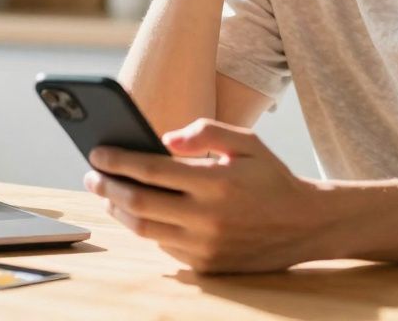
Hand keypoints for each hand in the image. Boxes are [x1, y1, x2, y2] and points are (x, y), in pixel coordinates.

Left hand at [84, 118, 327, 273]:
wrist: (307, 225)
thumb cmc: (271, 178)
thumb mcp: (247, 142)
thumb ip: (206, 131)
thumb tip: (164, 139)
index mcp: (216, 182)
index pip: (151, 170)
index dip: (118, 161)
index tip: (96, 153)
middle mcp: (209, 218)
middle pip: (139, 203)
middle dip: (107, 187)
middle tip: (91, 175)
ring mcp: (207, 246)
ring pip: (146, 230)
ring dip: (120, 211)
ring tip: (108, 193)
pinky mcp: (208, 266)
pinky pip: (164, 247)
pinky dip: (146, 228)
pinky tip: (139, 213)